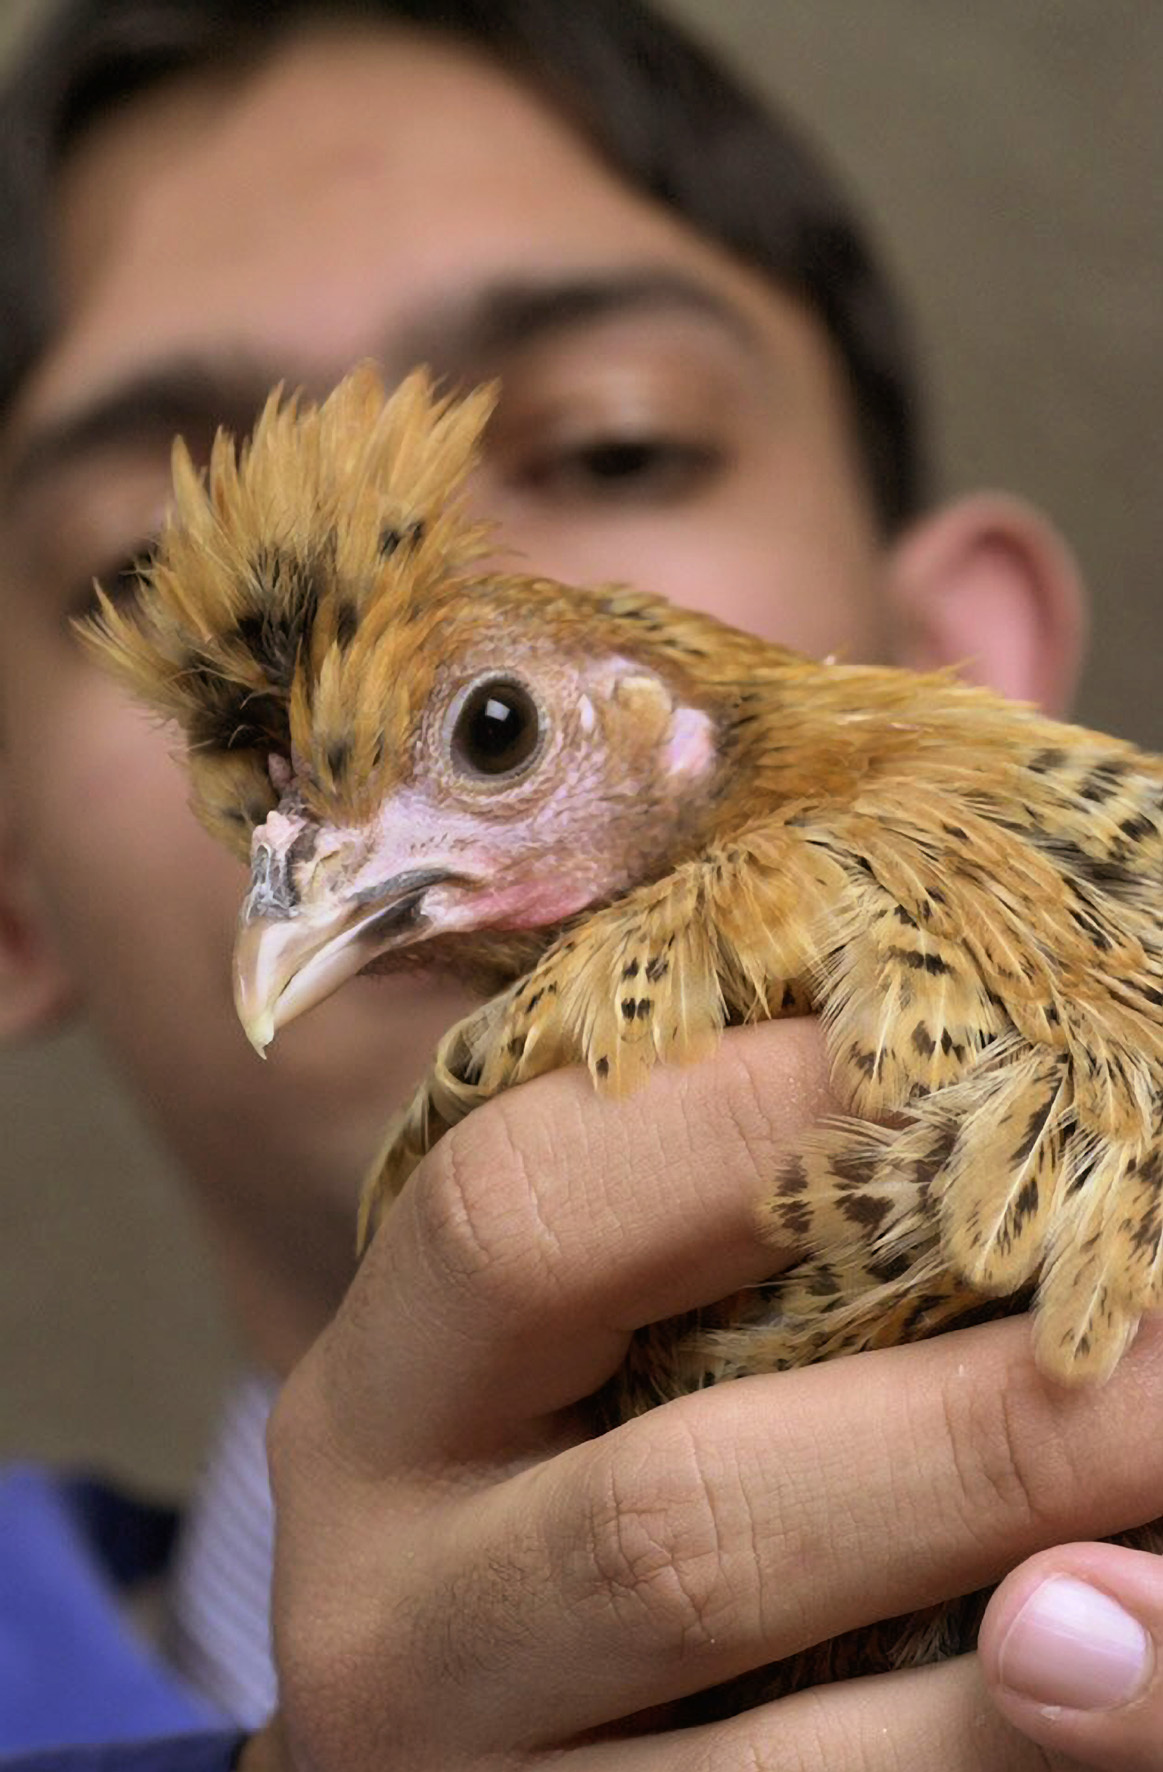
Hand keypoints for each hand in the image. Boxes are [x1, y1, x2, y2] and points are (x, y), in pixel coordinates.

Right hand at [239, 1020, 1162, 1769]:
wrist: (429, 1737)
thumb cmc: (532, 1452)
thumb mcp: (534, 1336)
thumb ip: (667, 1221)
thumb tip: (934, 1084)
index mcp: (375, 1403)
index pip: (523, 1216)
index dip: (757, 1118)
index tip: (982, 1072)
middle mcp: (392, 1623)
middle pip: (674, 1527)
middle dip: (970, 1441)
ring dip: (1033, 1684)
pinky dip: (991, 1769)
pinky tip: (1103, 1691)